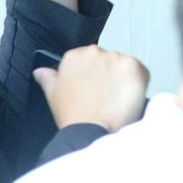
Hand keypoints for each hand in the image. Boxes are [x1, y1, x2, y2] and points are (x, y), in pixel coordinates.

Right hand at [33, 45, 148, 131]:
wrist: (92, 130)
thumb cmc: (74, 116)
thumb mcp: (53, 96)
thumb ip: (48, 78)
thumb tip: (40, 71)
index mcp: (74, 56)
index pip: (89, 59)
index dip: (94, 76)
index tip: (95, 88)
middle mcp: (95, 52)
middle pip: (108, 60)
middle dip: (109, 75)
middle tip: (106, 96)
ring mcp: (115, 58)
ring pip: (124, 66)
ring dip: (124, 79)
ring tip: (117, 100)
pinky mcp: (134, 66)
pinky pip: (141, 72)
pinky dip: (139, 84)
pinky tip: (129, 98)